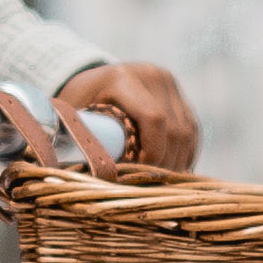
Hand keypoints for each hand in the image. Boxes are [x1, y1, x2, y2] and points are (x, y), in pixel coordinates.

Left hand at [49, 59, 198, 174]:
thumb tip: (77, 170)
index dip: (152, 154)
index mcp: (123, 78)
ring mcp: (170, 85)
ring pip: (188, 133)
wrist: (91, 79)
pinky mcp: (180, 96)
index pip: (154, 119)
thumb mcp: (71, 113)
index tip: (138, 176)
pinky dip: (185, 154)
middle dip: (166, 164)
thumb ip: (77, 135)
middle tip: (150, 185)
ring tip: (162, 183)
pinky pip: (192, 131)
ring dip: (178, 162)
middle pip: (175, 131)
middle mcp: (153, 76)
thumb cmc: (77, 101)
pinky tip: (173, 170)